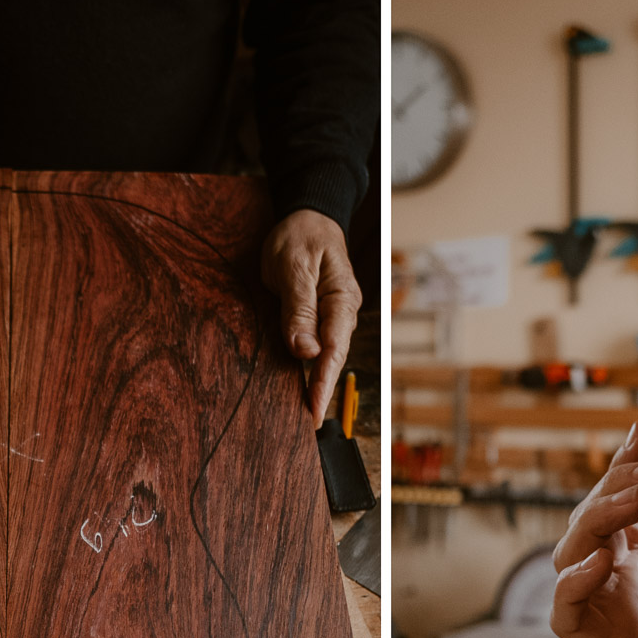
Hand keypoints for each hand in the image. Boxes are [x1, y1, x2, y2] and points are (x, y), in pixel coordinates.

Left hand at [261, 208, 361, 428]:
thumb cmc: (300, 235)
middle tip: (308, 423)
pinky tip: (305, 383)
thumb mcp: (293, 266)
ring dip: (317, 381)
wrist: (309, 214)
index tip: (313, 410)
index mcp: (341, 299)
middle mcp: (343, 310)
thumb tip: (305, 350)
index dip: (323, 382)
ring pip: (327, 353)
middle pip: (333, 357)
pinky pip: (319, 343)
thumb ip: (298, 308)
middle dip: (322, 391)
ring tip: (306, 411)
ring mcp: (335, 313)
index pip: (333, 349)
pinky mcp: (323, 313)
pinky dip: (312, 365)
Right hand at [550, 421, 637, 637]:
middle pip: (594, 516)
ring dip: (599, 519)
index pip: (622, 501)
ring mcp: (601, 608)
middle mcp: (615, 579)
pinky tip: (607, 558)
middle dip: (617, 484)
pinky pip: (566, 608)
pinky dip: (577, 580)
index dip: (627, 465)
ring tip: (636, 497)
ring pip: (571, 551)